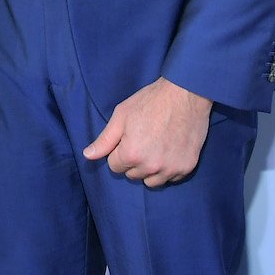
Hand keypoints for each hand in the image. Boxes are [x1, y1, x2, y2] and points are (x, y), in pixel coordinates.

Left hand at [82, 77, 211, 187]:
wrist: (186, 94)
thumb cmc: (151, 101)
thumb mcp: (122, 115)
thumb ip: (104, 140)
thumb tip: (88, 156)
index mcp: (131, 154)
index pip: (115, 166)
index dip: (119, 151)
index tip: (129, 138)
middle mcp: (151, 167)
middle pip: (132, 175)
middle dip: (134, 160)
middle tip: (144, 139)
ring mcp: (171, 169)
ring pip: (151, 181)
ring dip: (150, 169)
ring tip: (156, 146)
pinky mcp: (187, 168)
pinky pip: (170, 178)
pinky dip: (168, 169)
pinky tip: (170, 149)